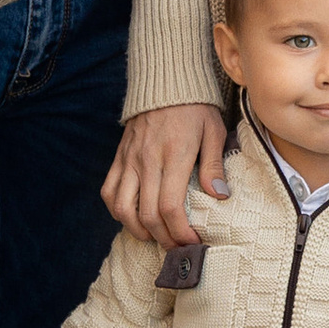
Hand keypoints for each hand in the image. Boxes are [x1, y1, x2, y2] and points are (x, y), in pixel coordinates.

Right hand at [102, 103, 229, 249]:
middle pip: (147, 215)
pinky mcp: (119, 157)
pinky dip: (117, 211)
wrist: (166, 81)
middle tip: (178, 246)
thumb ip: (214, 164)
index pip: (170, 206)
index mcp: (175, 155)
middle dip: (163, 238)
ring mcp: (129, 159)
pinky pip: (109, 191)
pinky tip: (133, 217)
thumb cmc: (196, 108)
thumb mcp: (214, 131)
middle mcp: (148, 160)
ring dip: (138, 230)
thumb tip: (220, 195)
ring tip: (156, 236)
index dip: (180, 231)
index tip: (192, 241)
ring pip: (122, 208)